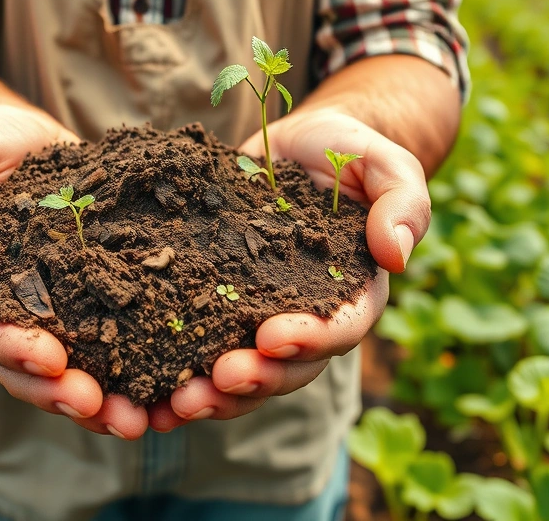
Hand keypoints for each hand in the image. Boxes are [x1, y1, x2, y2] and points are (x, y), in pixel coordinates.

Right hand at [0, 105, 149, 439]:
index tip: (51, 359)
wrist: (31, 141)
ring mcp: (52, 314)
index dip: (11, 347)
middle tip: (99, 408)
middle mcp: (8, 312)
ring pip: (66, 375)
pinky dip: (132, 375)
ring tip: (137, 421)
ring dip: (97, 404)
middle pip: (22, 369)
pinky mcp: (93, 305)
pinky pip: (108, 351)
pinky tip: (166, 393)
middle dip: (59, 393)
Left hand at [155, 109, 430, 428]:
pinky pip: (200, 352)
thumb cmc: (346, 152)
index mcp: (354, 295)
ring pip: (244, 374)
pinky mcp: (217, 307)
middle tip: (218, 378)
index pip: (340, 329)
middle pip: (288, 368)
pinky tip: (146, 398)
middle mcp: (309, 320)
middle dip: (254, 378)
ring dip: (214, 394)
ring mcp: (260, 319)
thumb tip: (397, 253)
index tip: (271, 335)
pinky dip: (176, 378)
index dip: (309, 338)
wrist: (294, 147)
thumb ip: (402, 201)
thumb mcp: (384, 164)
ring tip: (177, 401)